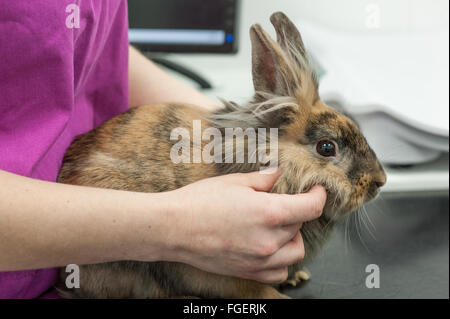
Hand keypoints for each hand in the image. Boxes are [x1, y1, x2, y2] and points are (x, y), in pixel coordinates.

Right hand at [164, 171, 326, 283]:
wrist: (173, 228)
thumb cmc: (199, 202)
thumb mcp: (234, 182)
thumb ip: (263, 179)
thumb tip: (279, 175)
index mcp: (269, 212)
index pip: (311, 207)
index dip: (319, 195)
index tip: (317, 190)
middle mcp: (269, 240)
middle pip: (300, 226)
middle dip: (297, 212)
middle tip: (281, 202)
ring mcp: (259, 260)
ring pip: (296, 251)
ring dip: (293, 237)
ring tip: (277, 226)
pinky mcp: (248, 272)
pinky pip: (279, 272)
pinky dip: (281, 261)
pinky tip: (270, 248)